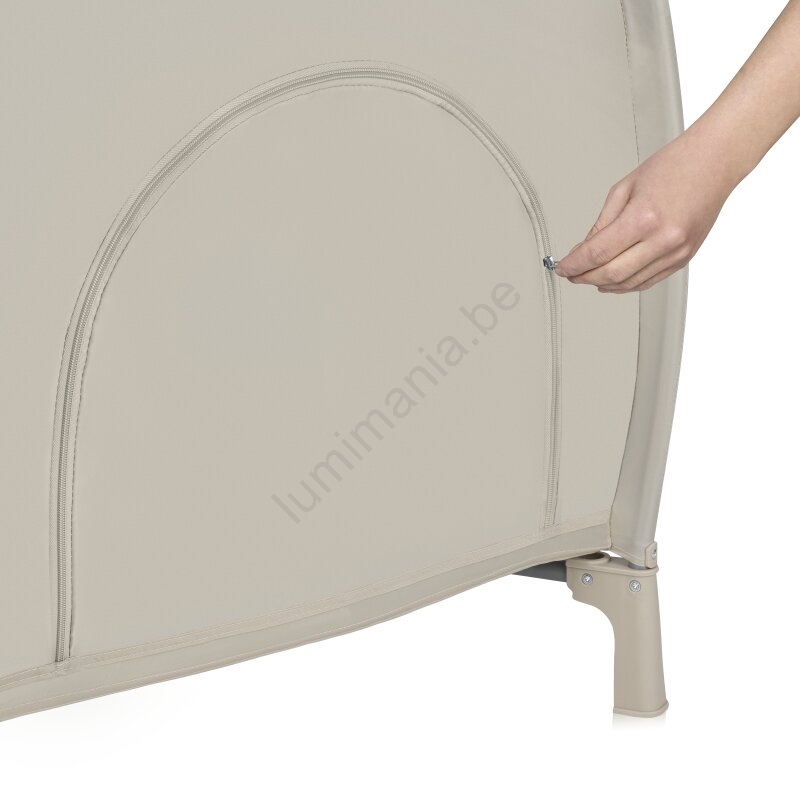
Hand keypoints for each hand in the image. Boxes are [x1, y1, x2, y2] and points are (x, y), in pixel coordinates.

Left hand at [553, 128, 737, 292]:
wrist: (715, 161)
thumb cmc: (674, 166)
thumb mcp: (625, 188)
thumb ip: (602, 223)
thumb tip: (584, 250)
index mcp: (644, 218)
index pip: (597, 253)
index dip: (574, 264)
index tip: (563, 267)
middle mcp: (663, 239)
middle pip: (611, 273)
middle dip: (585, 277)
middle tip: (572, 274)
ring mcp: (676, 251)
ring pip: (630, 283)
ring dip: (604, 284)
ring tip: (589, 278)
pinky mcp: (685, 258)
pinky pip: (649, 281)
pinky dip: (627, 284)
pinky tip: (614, 281)